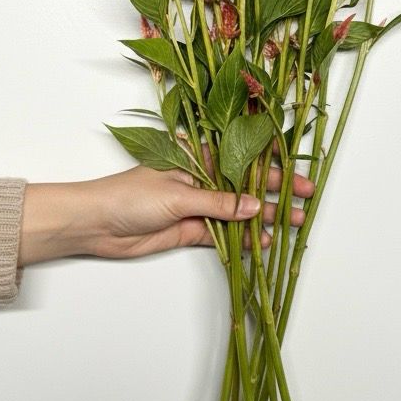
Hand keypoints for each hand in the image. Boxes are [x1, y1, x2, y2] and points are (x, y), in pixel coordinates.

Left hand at [17, 151, 314, 264]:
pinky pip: (223, 234)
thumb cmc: (130, 196)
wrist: (96, 224)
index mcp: (197, 158)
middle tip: (305, 201)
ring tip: (292, 223)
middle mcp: (201, 179)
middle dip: (274, 193)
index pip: (242, 159)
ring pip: (237, 212)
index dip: (271, 167)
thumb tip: (254, 207)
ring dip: (262, 219)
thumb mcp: (178, 195)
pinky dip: (242, 239)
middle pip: (245, 186)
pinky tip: (262, 241)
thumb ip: (218, 203)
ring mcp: (197, 206)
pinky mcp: (190, 230)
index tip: (297, 176)